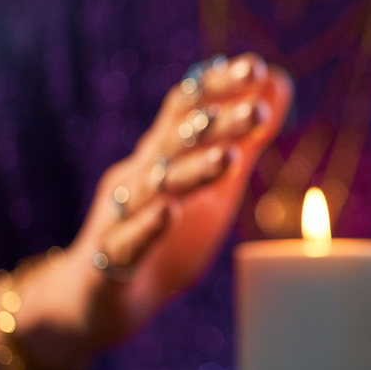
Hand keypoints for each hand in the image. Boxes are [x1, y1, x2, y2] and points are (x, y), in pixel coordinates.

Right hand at [31, 54, 292, 355]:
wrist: (92, 302)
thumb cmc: (163, 235)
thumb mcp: (212, 185)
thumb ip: (243, 136)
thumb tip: (278, 81)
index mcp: (160, 157)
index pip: (185, 109)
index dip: (216, 86)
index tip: (255, 66)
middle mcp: (138, 179)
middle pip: (176, 143)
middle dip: (216, 124)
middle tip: (258, 108)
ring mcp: (120, 219)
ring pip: (155, 190)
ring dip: (192, 172)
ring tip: (229, 158)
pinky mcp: (110, 265)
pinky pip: (127, 244)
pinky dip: (148, 228)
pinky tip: (169, 213)